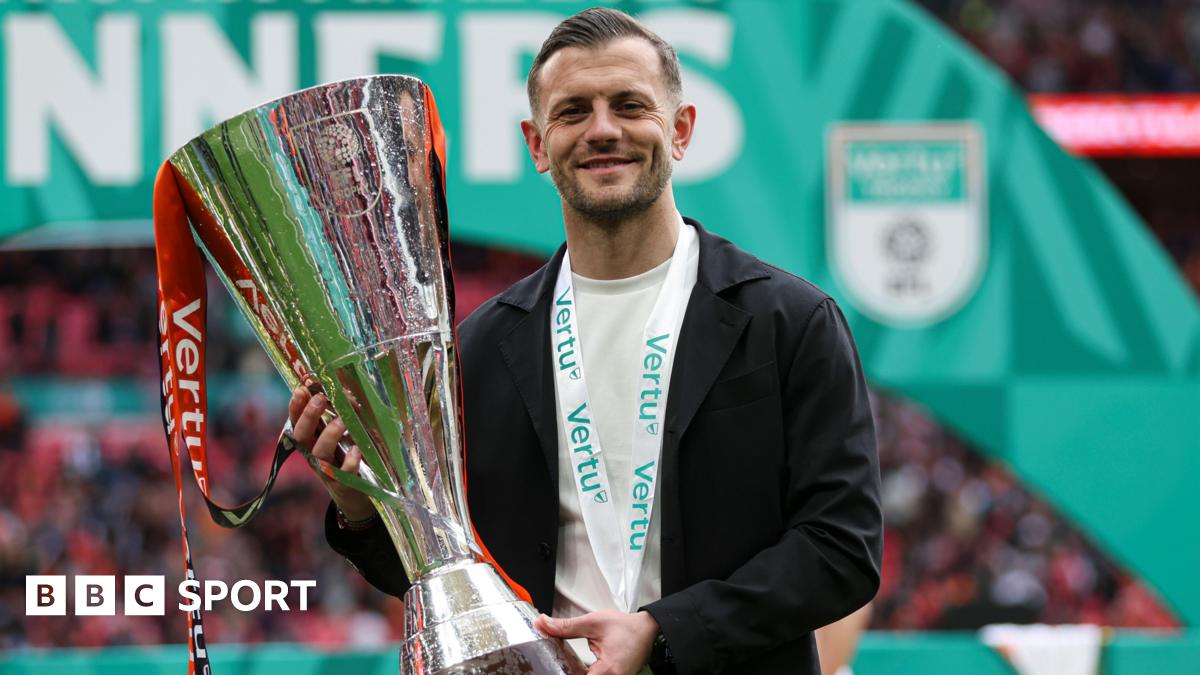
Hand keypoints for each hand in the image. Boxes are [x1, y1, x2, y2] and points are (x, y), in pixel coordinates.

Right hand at [288, 384, 374, 521]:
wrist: (354, 493)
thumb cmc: (345, 456)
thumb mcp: (340, 434)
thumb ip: (341, 414)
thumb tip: (346, 393)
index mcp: (311, 440)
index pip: (296, 421)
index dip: (296, 406)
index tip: (301, 389)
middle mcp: (314, 454)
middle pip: (302, 435)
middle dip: (309, 415)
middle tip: (320, 398)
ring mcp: (327, 470)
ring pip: (319, 452)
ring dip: (329, 434)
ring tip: (342, 421)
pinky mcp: (343, 483)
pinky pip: (344, 473)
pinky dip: (349, 461)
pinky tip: (356, 450)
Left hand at [535, 610, 657, 674]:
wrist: (647, 629)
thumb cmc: (626, 627)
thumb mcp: (593, 623)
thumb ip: (566, 627)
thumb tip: (543, 625)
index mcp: (608, 670)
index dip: (564, 674)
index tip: (552, 668)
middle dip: (568, 672)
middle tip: (558, 664)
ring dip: (576, 672)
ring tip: (566, 665)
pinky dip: (587, 673)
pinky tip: (578, 667)